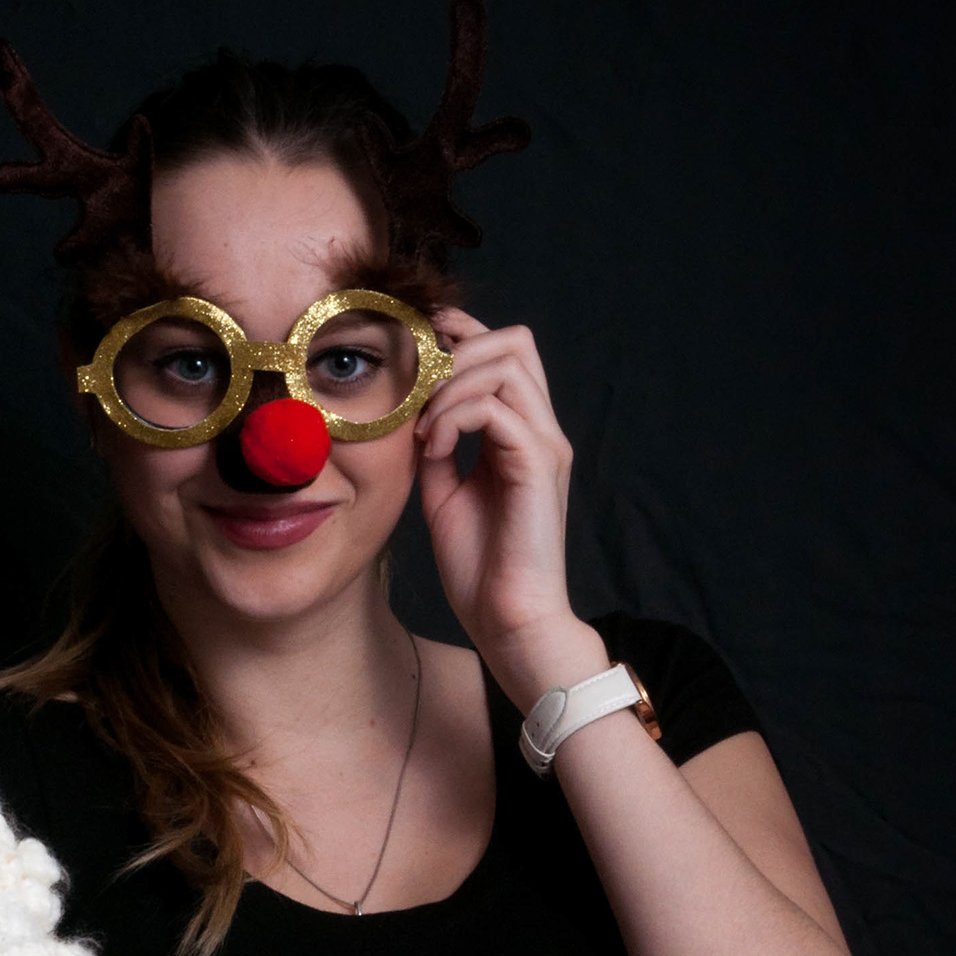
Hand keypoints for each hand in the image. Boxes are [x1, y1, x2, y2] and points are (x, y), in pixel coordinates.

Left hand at [415, 308, 600, 708]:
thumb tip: (411, 416)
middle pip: (514, 342)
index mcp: (522, 434)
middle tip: (416, 396)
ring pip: (506, 365)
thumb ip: (436, 449)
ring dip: (451, 386)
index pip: (505, 353)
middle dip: (455, 353)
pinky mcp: (538, 467)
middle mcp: (541, 430)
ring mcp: (544, 445)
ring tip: (422, 430)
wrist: (509, 619)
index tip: (416, 350)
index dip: (463, 336)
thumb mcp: (444, 494)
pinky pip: (496, 410)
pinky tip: (432, 450)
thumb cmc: (481, 567)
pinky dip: (454, 419)